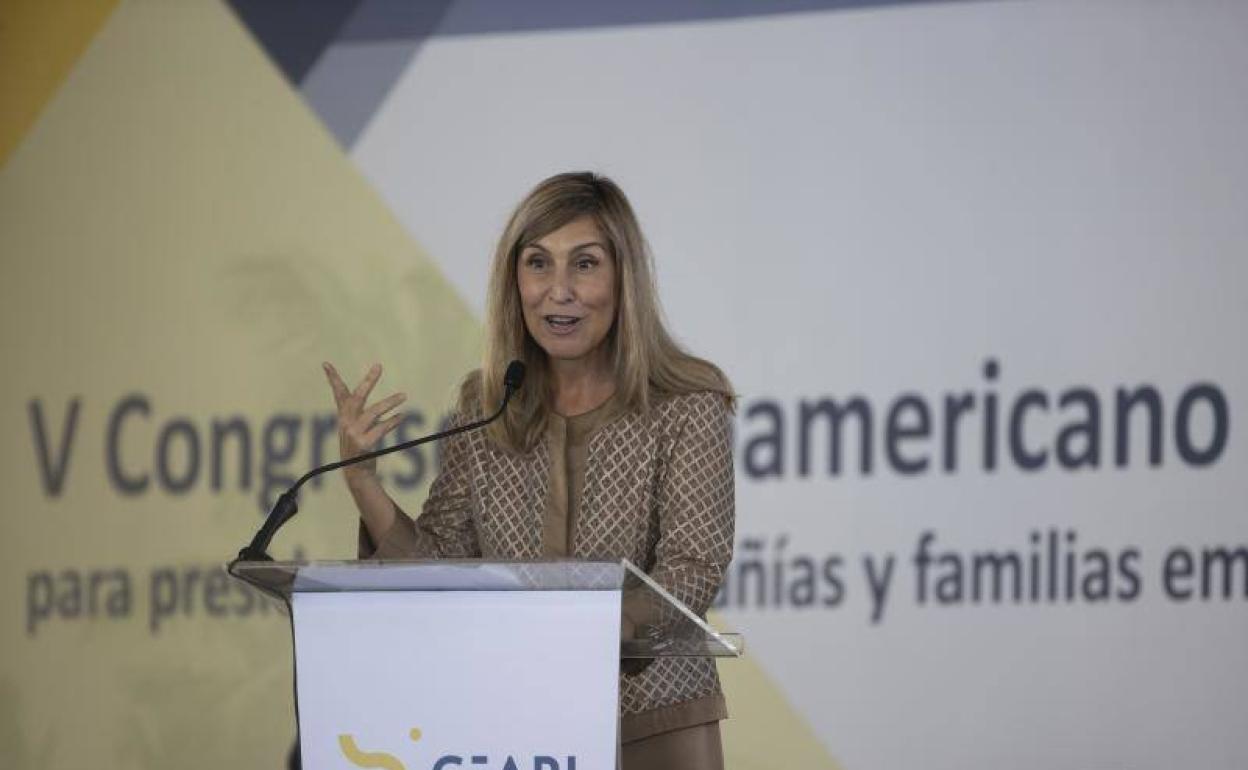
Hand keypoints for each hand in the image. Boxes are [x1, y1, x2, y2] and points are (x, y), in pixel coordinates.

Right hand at [322, 362, 405, 481]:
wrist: (356, 473)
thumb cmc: (359, 448)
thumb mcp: (356, 428)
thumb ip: (363, 413)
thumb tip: (382, 398)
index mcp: (343, 416)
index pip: (338, 394)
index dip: (332, 378)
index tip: (326, 363)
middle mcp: (346, 422)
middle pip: (357, 396)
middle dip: (368, 381)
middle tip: (379, 366)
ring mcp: (353, 433)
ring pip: (374, 412)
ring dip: (390, 402)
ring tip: (404, 396)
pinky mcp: (363, 443)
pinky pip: (381, 428)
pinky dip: (393, 421)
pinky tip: (402, 416)